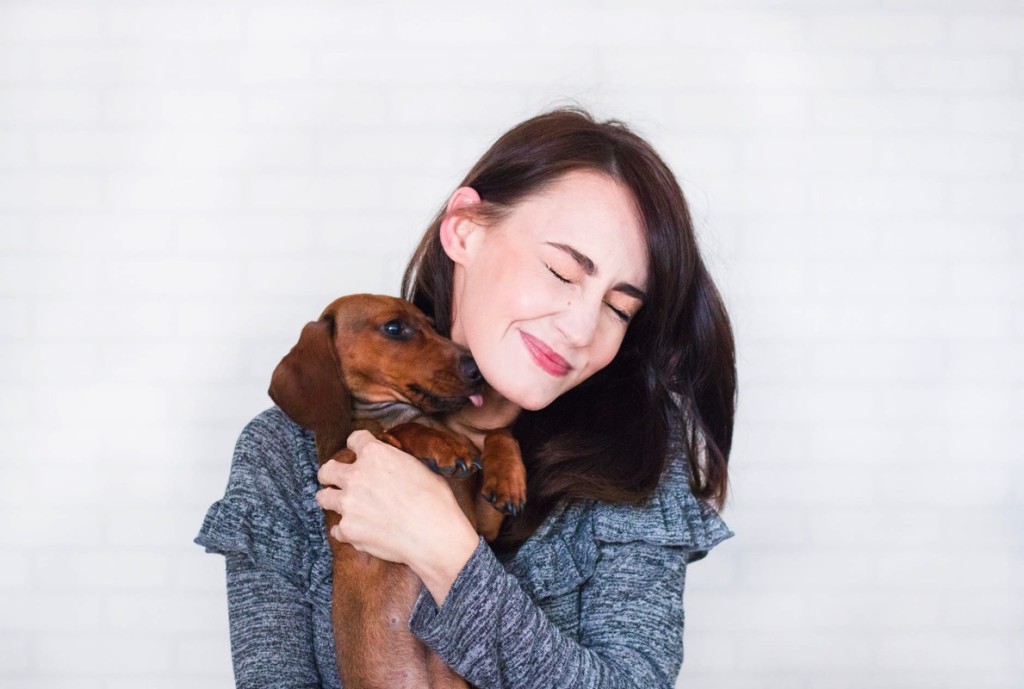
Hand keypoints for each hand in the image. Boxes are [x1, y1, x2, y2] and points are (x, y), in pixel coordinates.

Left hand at [315, 430, 479, 588]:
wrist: (434, 536)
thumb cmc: (435, 501)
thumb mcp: (419, 467)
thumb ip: (396, 461)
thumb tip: (392, 463)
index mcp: (374, 454)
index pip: (354, 439)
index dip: (358, 444)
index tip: (359, 451)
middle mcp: (355, 476)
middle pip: (327, 470)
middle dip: (331, 474)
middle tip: (339, 480)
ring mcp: (348, 504)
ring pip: (323, 497)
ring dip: (333, 500)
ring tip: (346, 506)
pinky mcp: (348, 530)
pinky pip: (336, 529)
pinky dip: (346, 530)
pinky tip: (359, 531)